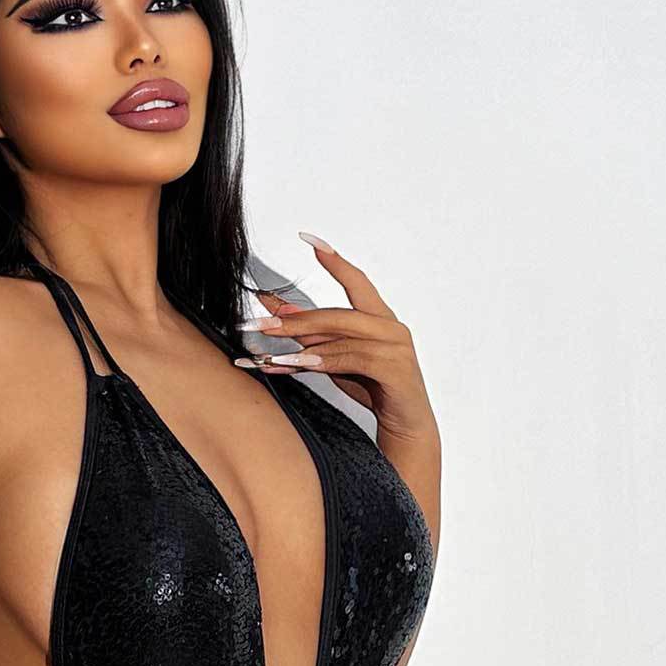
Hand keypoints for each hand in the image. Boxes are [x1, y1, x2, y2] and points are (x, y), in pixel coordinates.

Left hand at [237, 233, 439, 447]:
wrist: (405, 427)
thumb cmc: (373, 388)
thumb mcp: (337, 357)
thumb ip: (313, 334)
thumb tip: (279, 310)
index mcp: (379, 317)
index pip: (356, 280)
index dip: (333, 259)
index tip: (308, 238)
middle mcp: (391, 326)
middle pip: (336, 313)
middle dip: (294, 319)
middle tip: (259, 323)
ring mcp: (396, 346)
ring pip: (341, 335)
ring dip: (302, 343)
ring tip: (270, 353)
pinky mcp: (396, 369)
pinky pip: (352, 359)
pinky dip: (322, 361)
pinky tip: (298, 364)